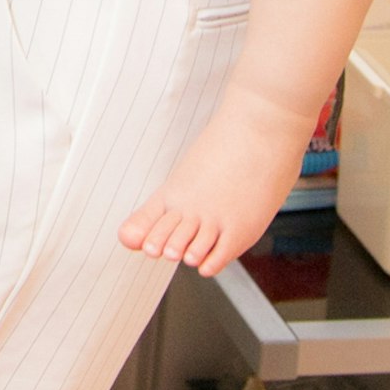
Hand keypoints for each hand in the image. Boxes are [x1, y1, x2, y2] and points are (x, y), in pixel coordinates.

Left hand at [119, 80, 314, 276]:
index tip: (148, 241)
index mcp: (174, 190)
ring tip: (198, 241)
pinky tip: (213, 251)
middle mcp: (190, 207)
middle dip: (164, 248)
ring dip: (189, 253)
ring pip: (188, 254)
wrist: (262, 126)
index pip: (145, 225)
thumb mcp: (188, 173)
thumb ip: (154, 210)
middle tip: (174, 241)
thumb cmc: (230, 144)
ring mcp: (215, 218)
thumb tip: (126, 238)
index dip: (144, 237)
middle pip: (163, 244)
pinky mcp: (241, 228)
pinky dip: (209, 263)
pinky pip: (217, 260)